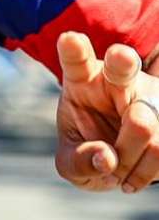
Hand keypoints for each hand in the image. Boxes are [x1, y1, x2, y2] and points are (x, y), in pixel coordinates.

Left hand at [53, 32, 157, 191]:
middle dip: (122, 61)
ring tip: (116, 174)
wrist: (125, 164)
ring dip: (128, 157)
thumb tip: (107, 159)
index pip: (76, 61)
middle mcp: (119, 82)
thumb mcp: (70, 164)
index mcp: (84, 82)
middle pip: (122, 68)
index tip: (68, 38)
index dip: (74, 50)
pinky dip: (146, 172)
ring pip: (144, 123)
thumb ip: (78, 161)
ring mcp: (151, 96)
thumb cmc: (90, 152)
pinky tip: (131, 181)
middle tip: (120, 57)